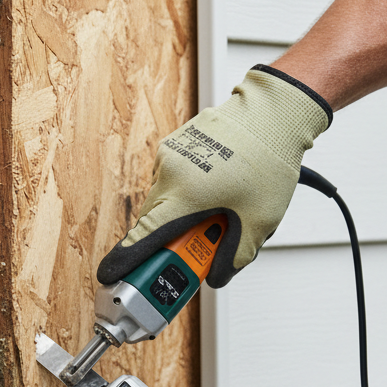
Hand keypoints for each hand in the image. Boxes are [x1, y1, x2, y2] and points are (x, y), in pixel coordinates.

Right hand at [97, 66, 330, 289]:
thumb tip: (217, 275)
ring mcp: (171, 154)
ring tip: (218, 209)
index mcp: (185, 194)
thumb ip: (235, 256)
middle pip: (153, 221)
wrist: (275, 111)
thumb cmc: (269, 159)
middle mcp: (170, 172)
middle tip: (197, 249)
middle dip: (169, 240)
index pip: (144, 237)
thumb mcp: (260, 221)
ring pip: (163, 199)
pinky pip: (172, 178)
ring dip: (180, 213)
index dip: (125, 260)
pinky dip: (187, 191)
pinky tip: (217, 186)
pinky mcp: (177, 143)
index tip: (111, 274)